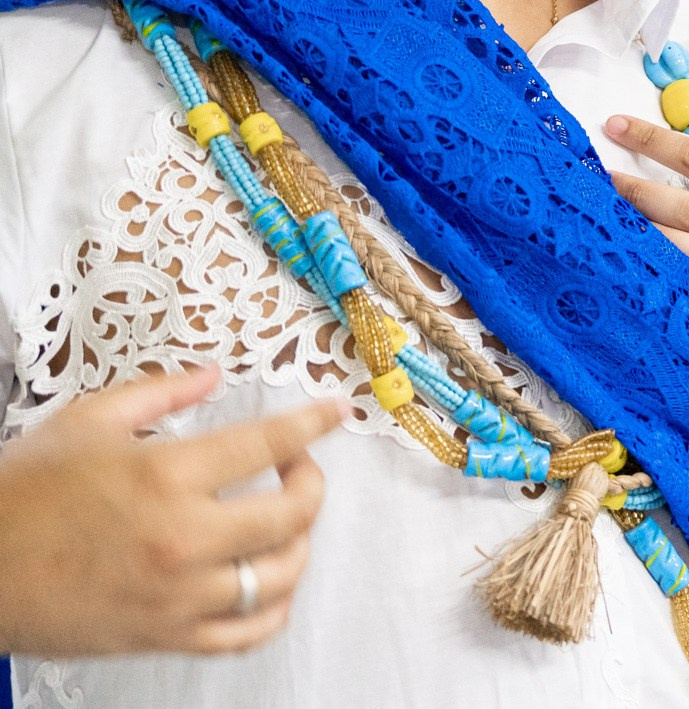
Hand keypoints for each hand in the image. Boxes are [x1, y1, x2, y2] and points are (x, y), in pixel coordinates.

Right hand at [0, 362, 341, 657]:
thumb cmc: (20, 496)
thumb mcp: (86, 422)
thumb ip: (159, 391)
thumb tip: (212, 375)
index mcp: (165, 476)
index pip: (269, 443)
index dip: (313, 423)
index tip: (336, 412)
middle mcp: (182, 537)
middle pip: (292, 513)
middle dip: (312, 483)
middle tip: (300, 468)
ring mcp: (177, 593)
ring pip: (280, 575)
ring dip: (299, 542)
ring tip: (285, 521)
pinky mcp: (164, 635)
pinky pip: (247, 633)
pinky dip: (274, 608)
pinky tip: (270, 580)